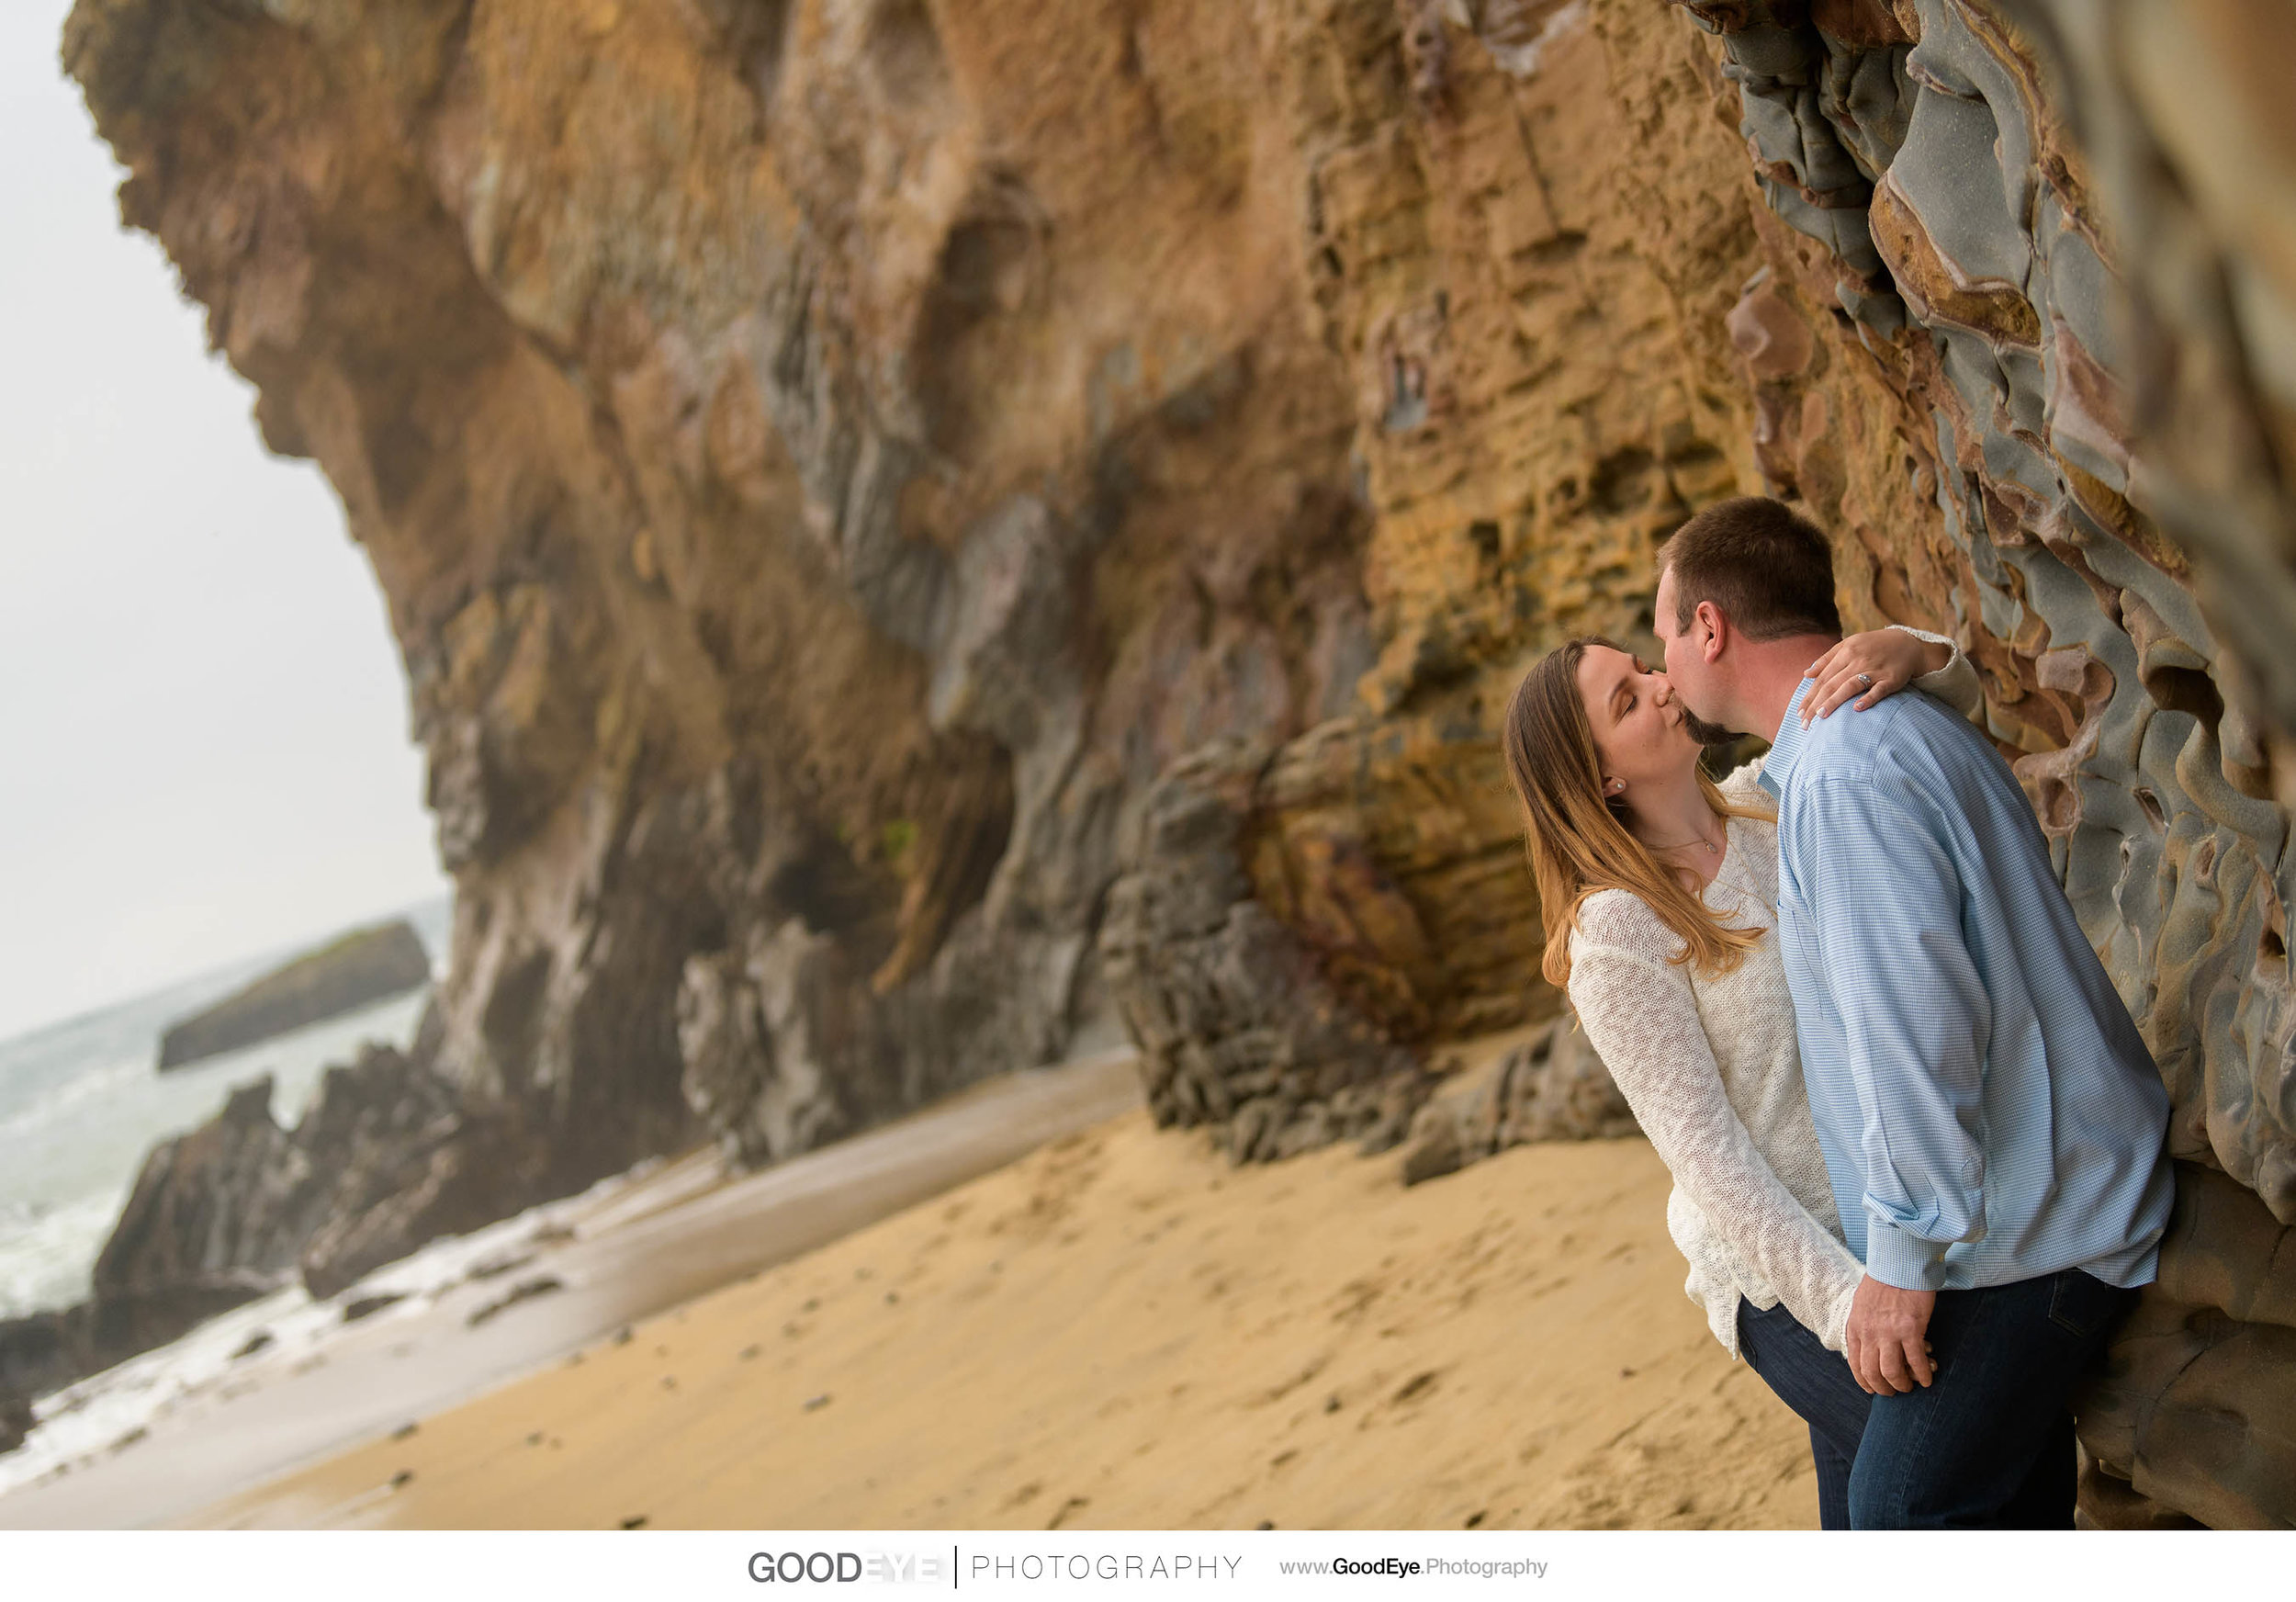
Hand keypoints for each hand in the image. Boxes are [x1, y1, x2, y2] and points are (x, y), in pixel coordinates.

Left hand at [1800, 628, 1953, 726]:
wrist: (1907, 642)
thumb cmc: (1872, 646)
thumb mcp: (1848, 645)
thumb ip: (1826, 659)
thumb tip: (1806, 674)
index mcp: (1845, 653)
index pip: (1822, 678)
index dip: (1809, 695)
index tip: (1799, 713)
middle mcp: (1857, 661)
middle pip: (1832, 684)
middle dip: (1816, 704)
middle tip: (1805, 722)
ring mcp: (1874, 670)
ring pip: (1850, 686)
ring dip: (1835, 701)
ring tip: (1821, 715)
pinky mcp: (1891, 679)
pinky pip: (1878, 690)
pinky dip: (1868, 698)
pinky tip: (1857, 708)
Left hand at [1845, 1275, 1936, 1394]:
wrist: (1899, 1263)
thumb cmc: (1883, 1281)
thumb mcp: (1862, 1304)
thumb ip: (1863, 1326)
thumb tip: (1869, 1345)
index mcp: (1856, 1327)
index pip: (1856, 1363)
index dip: (1864, 1381)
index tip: (1872, 1388)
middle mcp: (1869, 1333)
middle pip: (1872, 1373)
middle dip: (1883, 1388)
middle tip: (1893, 1392)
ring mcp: (1889, 1333)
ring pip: (1892, 1372)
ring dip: (1902, 1384)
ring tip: (1910, 1387)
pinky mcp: (1911, 1330)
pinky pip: (1916, 1361)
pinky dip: (1922, 1374)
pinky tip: (1927, 1379)